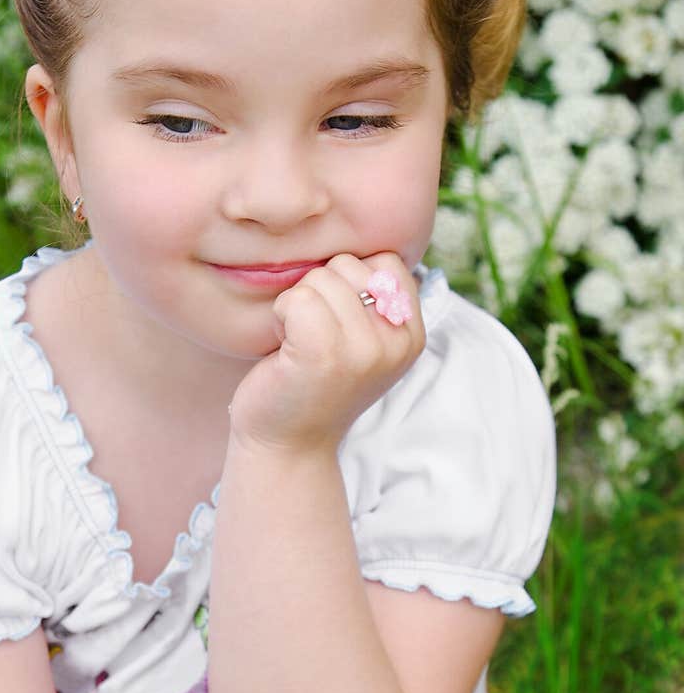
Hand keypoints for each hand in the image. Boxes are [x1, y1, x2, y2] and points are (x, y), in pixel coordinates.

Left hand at [228, 252, 425, 453]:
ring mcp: (363, 350)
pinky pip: (296, 298)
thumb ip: (373, 299)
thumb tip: (368, 248)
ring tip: (300, 345)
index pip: (385, 261)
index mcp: (411, 335)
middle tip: (313, 339)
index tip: (338, 323)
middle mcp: (395, 342)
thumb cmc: (314, 383)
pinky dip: (280, 316)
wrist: (287, 444)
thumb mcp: (362, 341)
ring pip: (319, 278)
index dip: (349, 280)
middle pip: (346, 264)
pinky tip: (284, 349)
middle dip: (319, 291)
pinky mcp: (324, 354)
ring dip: (296, 306)